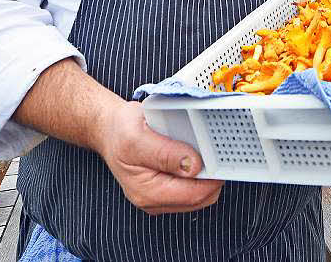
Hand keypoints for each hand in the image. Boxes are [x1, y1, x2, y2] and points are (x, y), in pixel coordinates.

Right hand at [93, 99, 223, 214]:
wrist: (109, 130)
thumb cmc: (120, 132)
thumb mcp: (139, 137)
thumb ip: (166, 153)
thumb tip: (194, 165)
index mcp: (148, 192)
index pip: (194, 194)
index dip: (212, 176)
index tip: (220, 155)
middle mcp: (155, 200)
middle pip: (201, 197)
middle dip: (211, 174)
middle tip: (212, 148)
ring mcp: (162, 196)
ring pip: (200, 192)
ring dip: (205, 172)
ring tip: (199, 149)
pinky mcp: (167, 188)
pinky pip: (192, 185)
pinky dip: (198, 170)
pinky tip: (193, 153)